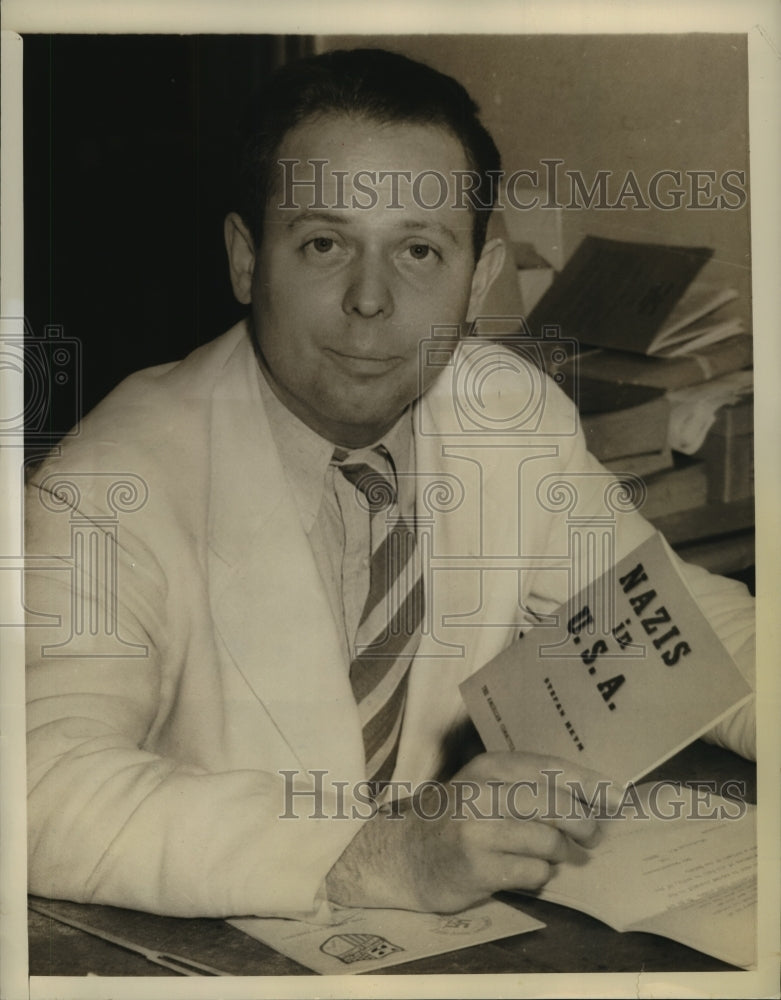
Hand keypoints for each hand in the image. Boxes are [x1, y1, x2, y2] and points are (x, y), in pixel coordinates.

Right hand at [325, 751, 612, 912]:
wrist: (404, 856)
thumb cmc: (456, 820)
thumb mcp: (485, 788)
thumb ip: (530, 787)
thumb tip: (598, 796)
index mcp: (487, 767)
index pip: (549, 767)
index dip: (588, 782)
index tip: (617, 796)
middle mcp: (480, 792)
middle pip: (554, 803)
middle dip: (583, 822)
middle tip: (590, 835)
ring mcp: (476, 830)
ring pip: (547, 841)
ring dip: (559, 854)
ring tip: (549, 856)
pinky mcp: (475, 867)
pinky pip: (533, 874)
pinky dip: (538, 876)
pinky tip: (523, 873)